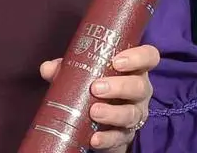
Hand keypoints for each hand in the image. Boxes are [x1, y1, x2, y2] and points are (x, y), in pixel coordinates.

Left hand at [38, 44, 157, 152]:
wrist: (96, 121)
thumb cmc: (93, 87)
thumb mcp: (81, 74)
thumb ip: (66, 69)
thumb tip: (48, 68)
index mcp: (133, 70)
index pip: (149, 57)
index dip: (138, 57)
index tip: (117, 61)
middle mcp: (139, 92)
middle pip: (140, 87)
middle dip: (120, 86)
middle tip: (97, 88)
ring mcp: (135, 114)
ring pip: (132, 114)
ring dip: (113, 113)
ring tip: (94, 111)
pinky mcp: (125, 136)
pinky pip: (120, 138)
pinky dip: (107, 139)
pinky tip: (94, 138)